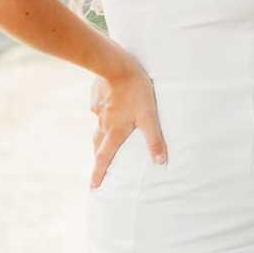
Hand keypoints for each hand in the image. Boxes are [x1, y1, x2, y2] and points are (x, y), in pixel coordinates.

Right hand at [89, 59, 166, 187]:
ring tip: (103, 139)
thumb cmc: (136, 92)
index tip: (93, 186)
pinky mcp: (97, 95)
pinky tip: (109, 106)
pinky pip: (99, 108)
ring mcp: (98, 109)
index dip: (99, 173)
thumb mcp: (149, 117)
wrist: (116, 65)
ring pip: (98, 126)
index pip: (104, 157)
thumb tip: (160, 162)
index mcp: (114, 131)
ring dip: (99, 136)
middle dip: (97, 157)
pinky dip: (103, 112)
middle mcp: (103, 123)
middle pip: (97, 144)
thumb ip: (154, 139)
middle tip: (96, 165)